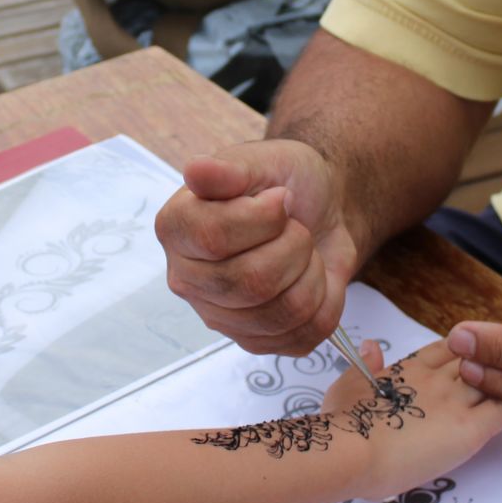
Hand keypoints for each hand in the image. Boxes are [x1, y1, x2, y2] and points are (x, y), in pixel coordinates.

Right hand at [156, 139, 359, 354]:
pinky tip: (309, 277)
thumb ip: (230, 169)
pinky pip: (304, 334)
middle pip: (250, 282)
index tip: (279, 197)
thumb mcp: (264, 161)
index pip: (214, 238)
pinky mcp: (256, 342)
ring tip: (302, 250)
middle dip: (294, 246)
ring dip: (311, 272)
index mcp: (177, 229)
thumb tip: (197, 170)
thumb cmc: (286, 183)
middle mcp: (187, 279)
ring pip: (282, 313)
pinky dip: (324, 300)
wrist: (321, 211)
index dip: (263, 218)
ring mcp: (220, 317)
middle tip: (295, 226)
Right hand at [324, 338, 501, 499]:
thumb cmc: (342, 423)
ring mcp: (457, 402)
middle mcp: (438, 378)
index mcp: (410, 369)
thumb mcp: (348, 384)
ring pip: (497, 380)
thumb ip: (366, 363)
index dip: (465, 350)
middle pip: (479, 359)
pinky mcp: (470, 430)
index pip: (449, 348)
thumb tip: (372, 344)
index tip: (475, 356)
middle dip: (495, 361)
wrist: (350, 451)